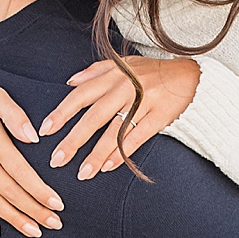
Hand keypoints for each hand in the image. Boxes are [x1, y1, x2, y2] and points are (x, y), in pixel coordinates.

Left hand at [39, 55, 199, 177]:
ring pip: (115, 131)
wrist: (193, 76)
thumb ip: (96, 71)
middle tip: (56, 160)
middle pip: (94, 116)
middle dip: (73, 140)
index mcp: (113, 76)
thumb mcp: (125, 64)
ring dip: (97, 154)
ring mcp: (144, 102)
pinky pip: (138, 137)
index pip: (81, 95)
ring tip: (83, 173)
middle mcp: (126, 88)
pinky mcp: (161, 116)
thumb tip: (70, 82)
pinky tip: (108, 167)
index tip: (45, 131)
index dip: (62, 113)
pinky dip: (122, 153)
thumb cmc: (153, 72)